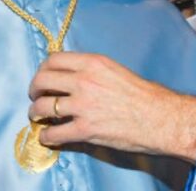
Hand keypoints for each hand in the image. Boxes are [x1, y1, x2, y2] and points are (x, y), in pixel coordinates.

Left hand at [28, 52, 195, 163]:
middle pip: (42, 80)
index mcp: (91, 63)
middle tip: (36, 96)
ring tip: (37, 115)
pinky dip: (47, 136)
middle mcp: (83, 81)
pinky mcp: (86, 129)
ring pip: (43, 106)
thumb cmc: (143, 94)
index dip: (43, 69)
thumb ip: (90, 70)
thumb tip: (70, 75)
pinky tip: (47, 136)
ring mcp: (83, 105)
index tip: (43, 77)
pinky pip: (55, 132)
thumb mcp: (114, 69)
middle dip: (34, 89)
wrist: (161, 117)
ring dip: (35, 112)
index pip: (53, 60)